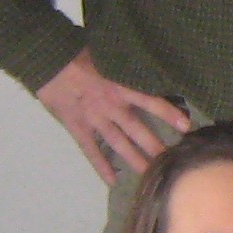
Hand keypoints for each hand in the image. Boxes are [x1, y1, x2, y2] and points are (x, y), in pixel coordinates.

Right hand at [35, 50, 188, 183]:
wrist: (46, 60)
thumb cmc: (77, 51)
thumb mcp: (107, 53)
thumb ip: (125, 64)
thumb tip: (148, 60)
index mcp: (119, 86)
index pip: (150, 101)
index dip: (168, 113)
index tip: (187, 125)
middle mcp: (110, 106)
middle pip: (138, 130)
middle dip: (156, 147)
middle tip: (174, 162)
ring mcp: (94, 119)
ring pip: (118, 144)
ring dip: (135, 160)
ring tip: (151, 175)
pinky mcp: (77, 127)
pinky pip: (90, 150)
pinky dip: (100, 166)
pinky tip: (111, 181)